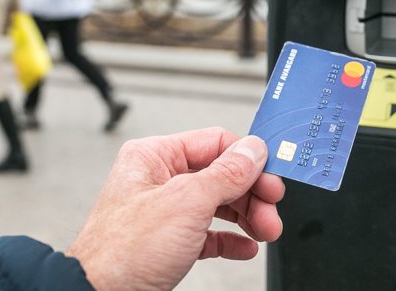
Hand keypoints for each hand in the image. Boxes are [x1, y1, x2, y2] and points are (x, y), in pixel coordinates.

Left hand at [66, 127, 284, 289]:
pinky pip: (209, 232)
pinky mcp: (169, 241)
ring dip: (247, 217)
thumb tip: (253, 150)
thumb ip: (226, 173)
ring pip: (219, 204)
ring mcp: (165, 212)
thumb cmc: (123, 253)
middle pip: (222, 174)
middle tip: (272, 211)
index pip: (215, 143)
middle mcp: (159, 179)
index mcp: (155, 156)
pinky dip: (230, 239)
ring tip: (266, 231)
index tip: (272, 178)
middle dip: (252, 194)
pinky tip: (245, 247)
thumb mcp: (186, 203)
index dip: (248, 159)